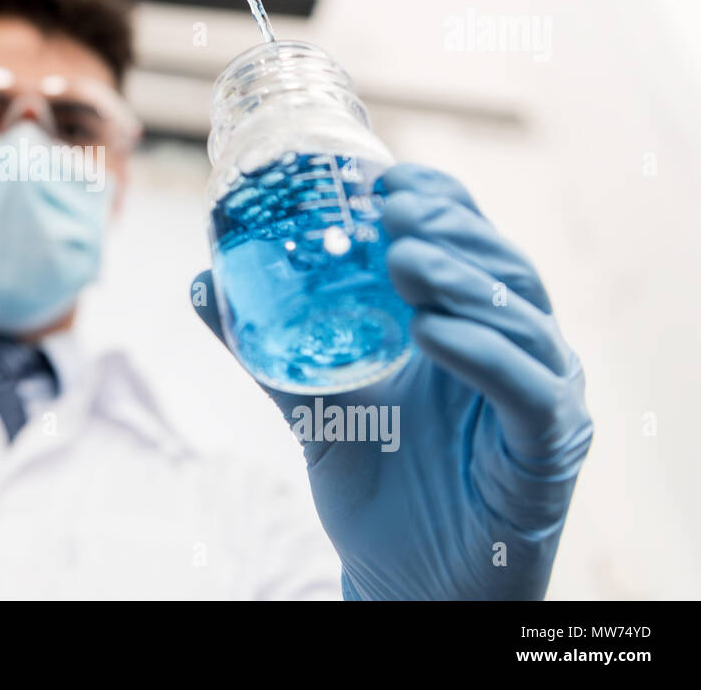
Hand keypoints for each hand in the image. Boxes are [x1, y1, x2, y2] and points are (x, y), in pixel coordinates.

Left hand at [191, 163, 592, 598]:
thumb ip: (266, 346)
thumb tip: (201, 285)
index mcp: (466, 320)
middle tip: (391, 209)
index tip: (383, 178)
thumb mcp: (312, 400)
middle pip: (500, 263)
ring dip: (461, 279)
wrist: (402, 575)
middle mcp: (513, 345)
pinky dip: (483, 354)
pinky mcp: (553, 443)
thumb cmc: (376, 475)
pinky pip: (529, 388)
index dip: (436, 199)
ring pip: (519, 315)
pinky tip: (431, 333)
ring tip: (403, 261)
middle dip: (448, 227)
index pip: (466, 240)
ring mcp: (541, 391)